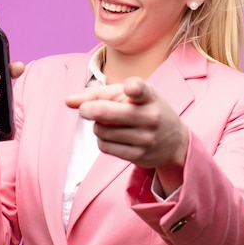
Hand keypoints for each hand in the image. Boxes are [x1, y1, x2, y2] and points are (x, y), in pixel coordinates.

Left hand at [66, 77, 188, 193]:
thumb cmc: (145, 109)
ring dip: (97, 126)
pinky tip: (112, 136)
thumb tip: (68, 101)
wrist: (175, 141)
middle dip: (88, 109)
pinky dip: (102, 140)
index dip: (134, 88)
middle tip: (84, 110)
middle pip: (106, 113)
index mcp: (148, 96)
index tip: (131, 88)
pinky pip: (105, 147)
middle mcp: (150, 116)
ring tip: (108, 124)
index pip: (142, 90)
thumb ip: (99, 94)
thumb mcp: (129, 95)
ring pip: (102, 131)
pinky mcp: (139, 156)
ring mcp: (145, 138)